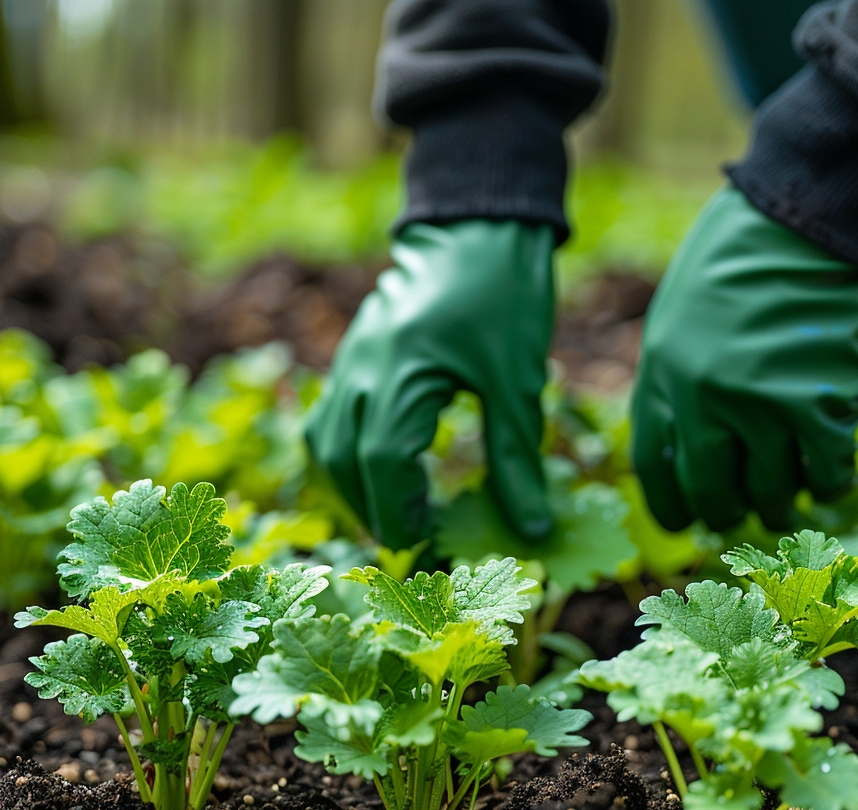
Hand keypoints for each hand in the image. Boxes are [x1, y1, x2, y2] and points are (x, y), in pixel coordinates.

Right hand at [306, 219, 554, 548]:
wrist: (477, 221)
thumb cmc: (503, 294)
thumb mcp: (519, 380)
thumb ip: (517, 458)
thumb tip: (532, 526)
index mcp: (402, 373)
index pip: (381, 464)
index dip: (398, 512)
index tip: (425, 540)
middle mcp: (362, 369)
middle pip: (341, 462)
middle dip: (371, 509)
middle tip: (412, 538)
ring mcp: (351, 359)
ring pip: (324, 442)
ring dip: (351, 486)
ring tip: (393, 510)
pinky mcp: (355, 353)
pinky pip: (330, 416)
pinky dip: (347, 454)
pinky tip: (383, 466)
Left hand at [632, 187, 857, 532]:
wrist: (802, 212)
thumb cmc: (738, 258)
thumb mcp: (678, 315)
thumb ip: (675, 379)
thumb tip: (683, 444)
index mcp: (661, 374)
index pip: (654, 465)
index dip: (671, 504)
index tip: (686, 521)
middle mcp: (701, 398)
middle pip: (710, 489)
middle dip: (726, 513)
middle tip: (740, 517)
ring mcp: (757, 402)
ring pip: (769, 489)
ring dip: (780, 504)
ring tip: (787, 504)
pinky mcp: (815, 399)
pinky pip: (824, 470)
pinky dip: (829, 483)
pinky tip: (829, 478)